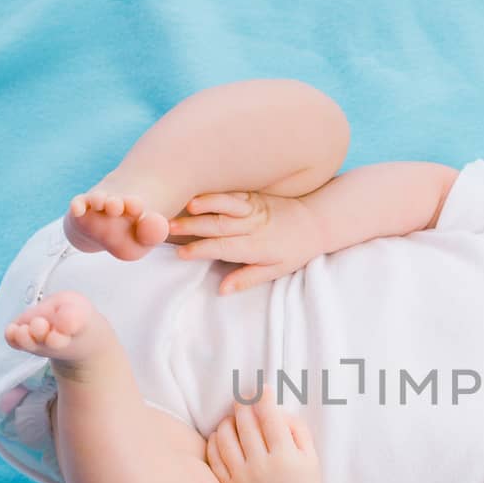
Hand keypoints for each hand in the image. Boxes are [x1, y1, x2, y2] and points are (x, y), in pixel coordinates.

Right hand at [167, 189, 327, 294]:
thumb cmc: (294, 250)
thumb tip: (222, 290)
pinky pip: (233, 194)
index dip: (201, 251)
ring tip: (184, 207)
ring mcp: (254, 207)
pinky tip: (198, 192)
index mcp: (257, 245)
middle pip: (218, 226)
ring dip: (204, 205)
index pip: (223, 248)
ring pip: (226, 206)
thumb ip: (247, 278)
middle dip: (192, 228)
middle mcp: (253, 225)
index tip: (181, 255)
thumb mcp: (276, 270)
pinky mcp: (254, 195)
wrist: (317, 221)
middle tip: (166, 229)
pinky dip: (215, 193)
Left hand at [205, 385, 326, 482]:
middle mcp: (262, 467)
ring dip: (228, 421)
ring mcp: (243, 479)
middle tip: (244, 398)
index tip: (261, 388)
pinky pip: (214, 458)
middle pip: (245, 424)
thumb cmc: (306, 482)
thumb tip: (272, 408)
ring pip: (225, 438)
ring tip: (234, 418)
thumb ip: (295, 426)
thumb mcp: (310, 453)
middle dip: (243, 405)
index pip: (269, 417)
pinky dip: (215, 441)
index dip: (263, 398)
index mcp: (285, 456)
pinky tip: (222, 435)